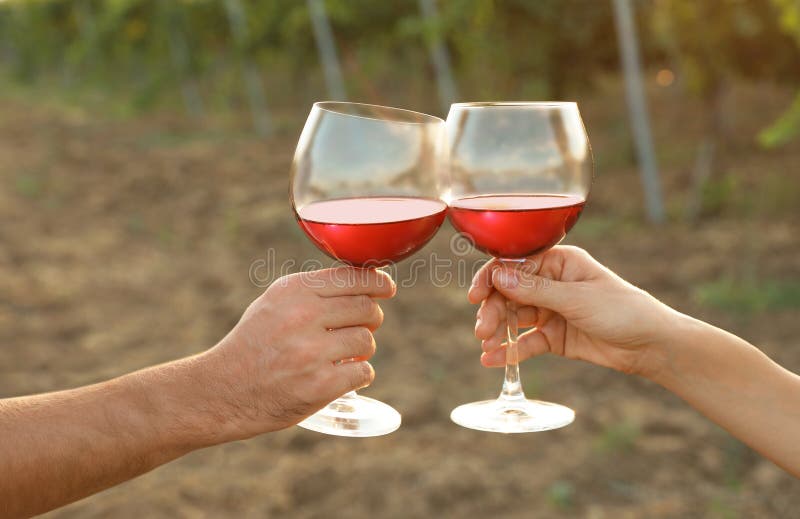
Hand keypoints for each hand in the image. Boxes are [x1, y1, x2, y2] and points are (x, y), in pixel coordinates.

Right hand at [202, 267, 394, 439]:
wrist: (223, 390)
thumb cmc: (254, 344)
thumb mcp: (274, 303)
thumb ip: (314, 291)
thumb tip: (366, 282)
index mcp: (293, 290)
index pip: (353, 277)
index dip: (378, 282)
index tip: (386, 287)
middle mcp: (302, 316)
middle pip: (367, 308)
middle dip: (371, 317)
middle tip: (361, 326)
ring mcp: (311, 352)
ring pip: (367, 341)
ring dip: (362, 349)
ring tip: (342, 354)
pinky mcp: (319, 385)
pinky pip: (364, 372)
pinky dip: (358, 375)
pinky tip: (343, 375)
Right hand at [470, 246, 680, 376]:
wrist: (651, 345)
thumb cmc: (623, 310)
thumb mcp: (577, 299)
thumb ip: (536, 290)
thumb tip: (499, 277)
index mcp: (559, 262)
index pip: (515, 265)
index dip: (492, 278)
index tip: (476, 296)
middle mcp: (551, 283)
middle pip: (509, 293)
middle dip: (493, 310)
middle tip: (482, 330)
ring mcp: (551, 310)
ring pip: (514, 317)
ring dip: (498, 330)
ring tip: (486, 345)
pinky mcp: (554, 336)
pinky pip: (526, 342)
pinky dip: (510, 350)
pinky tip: (494, 360)